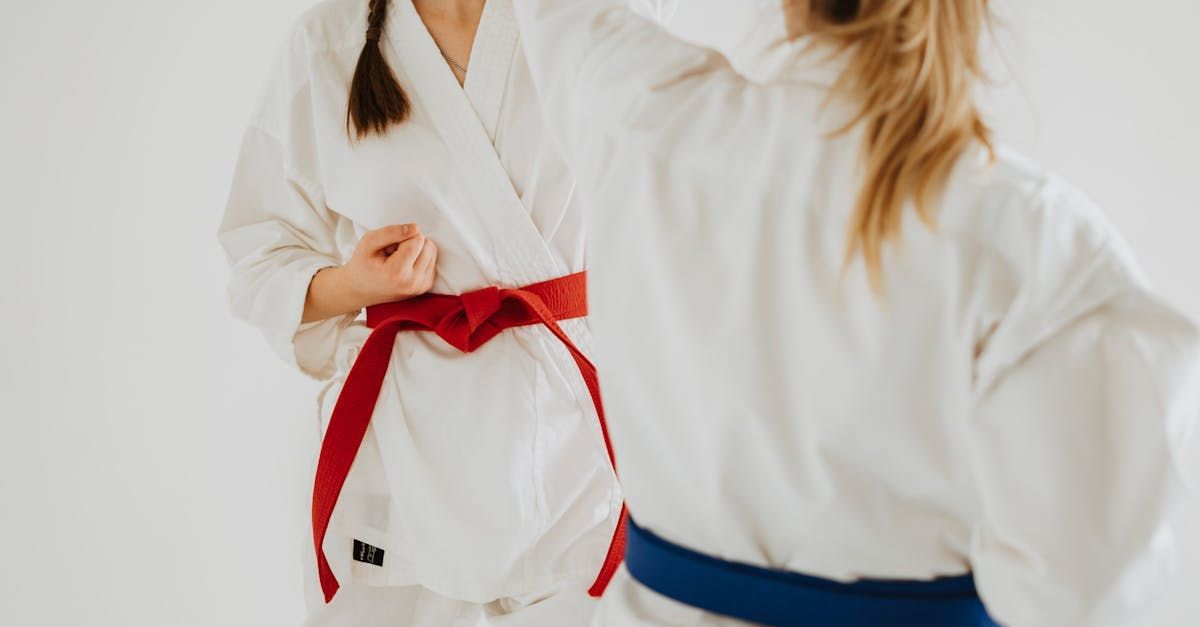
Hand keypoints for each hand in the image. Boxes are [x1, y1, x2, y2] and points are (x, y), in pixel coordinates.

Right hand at [302, 224, 437, 322]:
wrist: (361, 290)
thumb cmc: (363, 265)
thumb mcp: (368, 242)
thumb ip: (391, 232)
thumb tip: (415, 228)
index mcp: (398, 272)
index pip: (417, 240)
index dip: (403, 235)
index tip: (389, 246)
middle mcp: (413, 282)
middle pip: (427, 245)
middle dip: (411, 242)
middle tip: (393, 252)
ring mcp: (421, 286)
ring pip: (432, 251)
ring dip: (416, 250)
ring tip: (397, 259)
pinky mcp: (426, 286)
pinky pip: (432, 261)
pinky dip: (420, 258)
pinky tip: (404, 265)